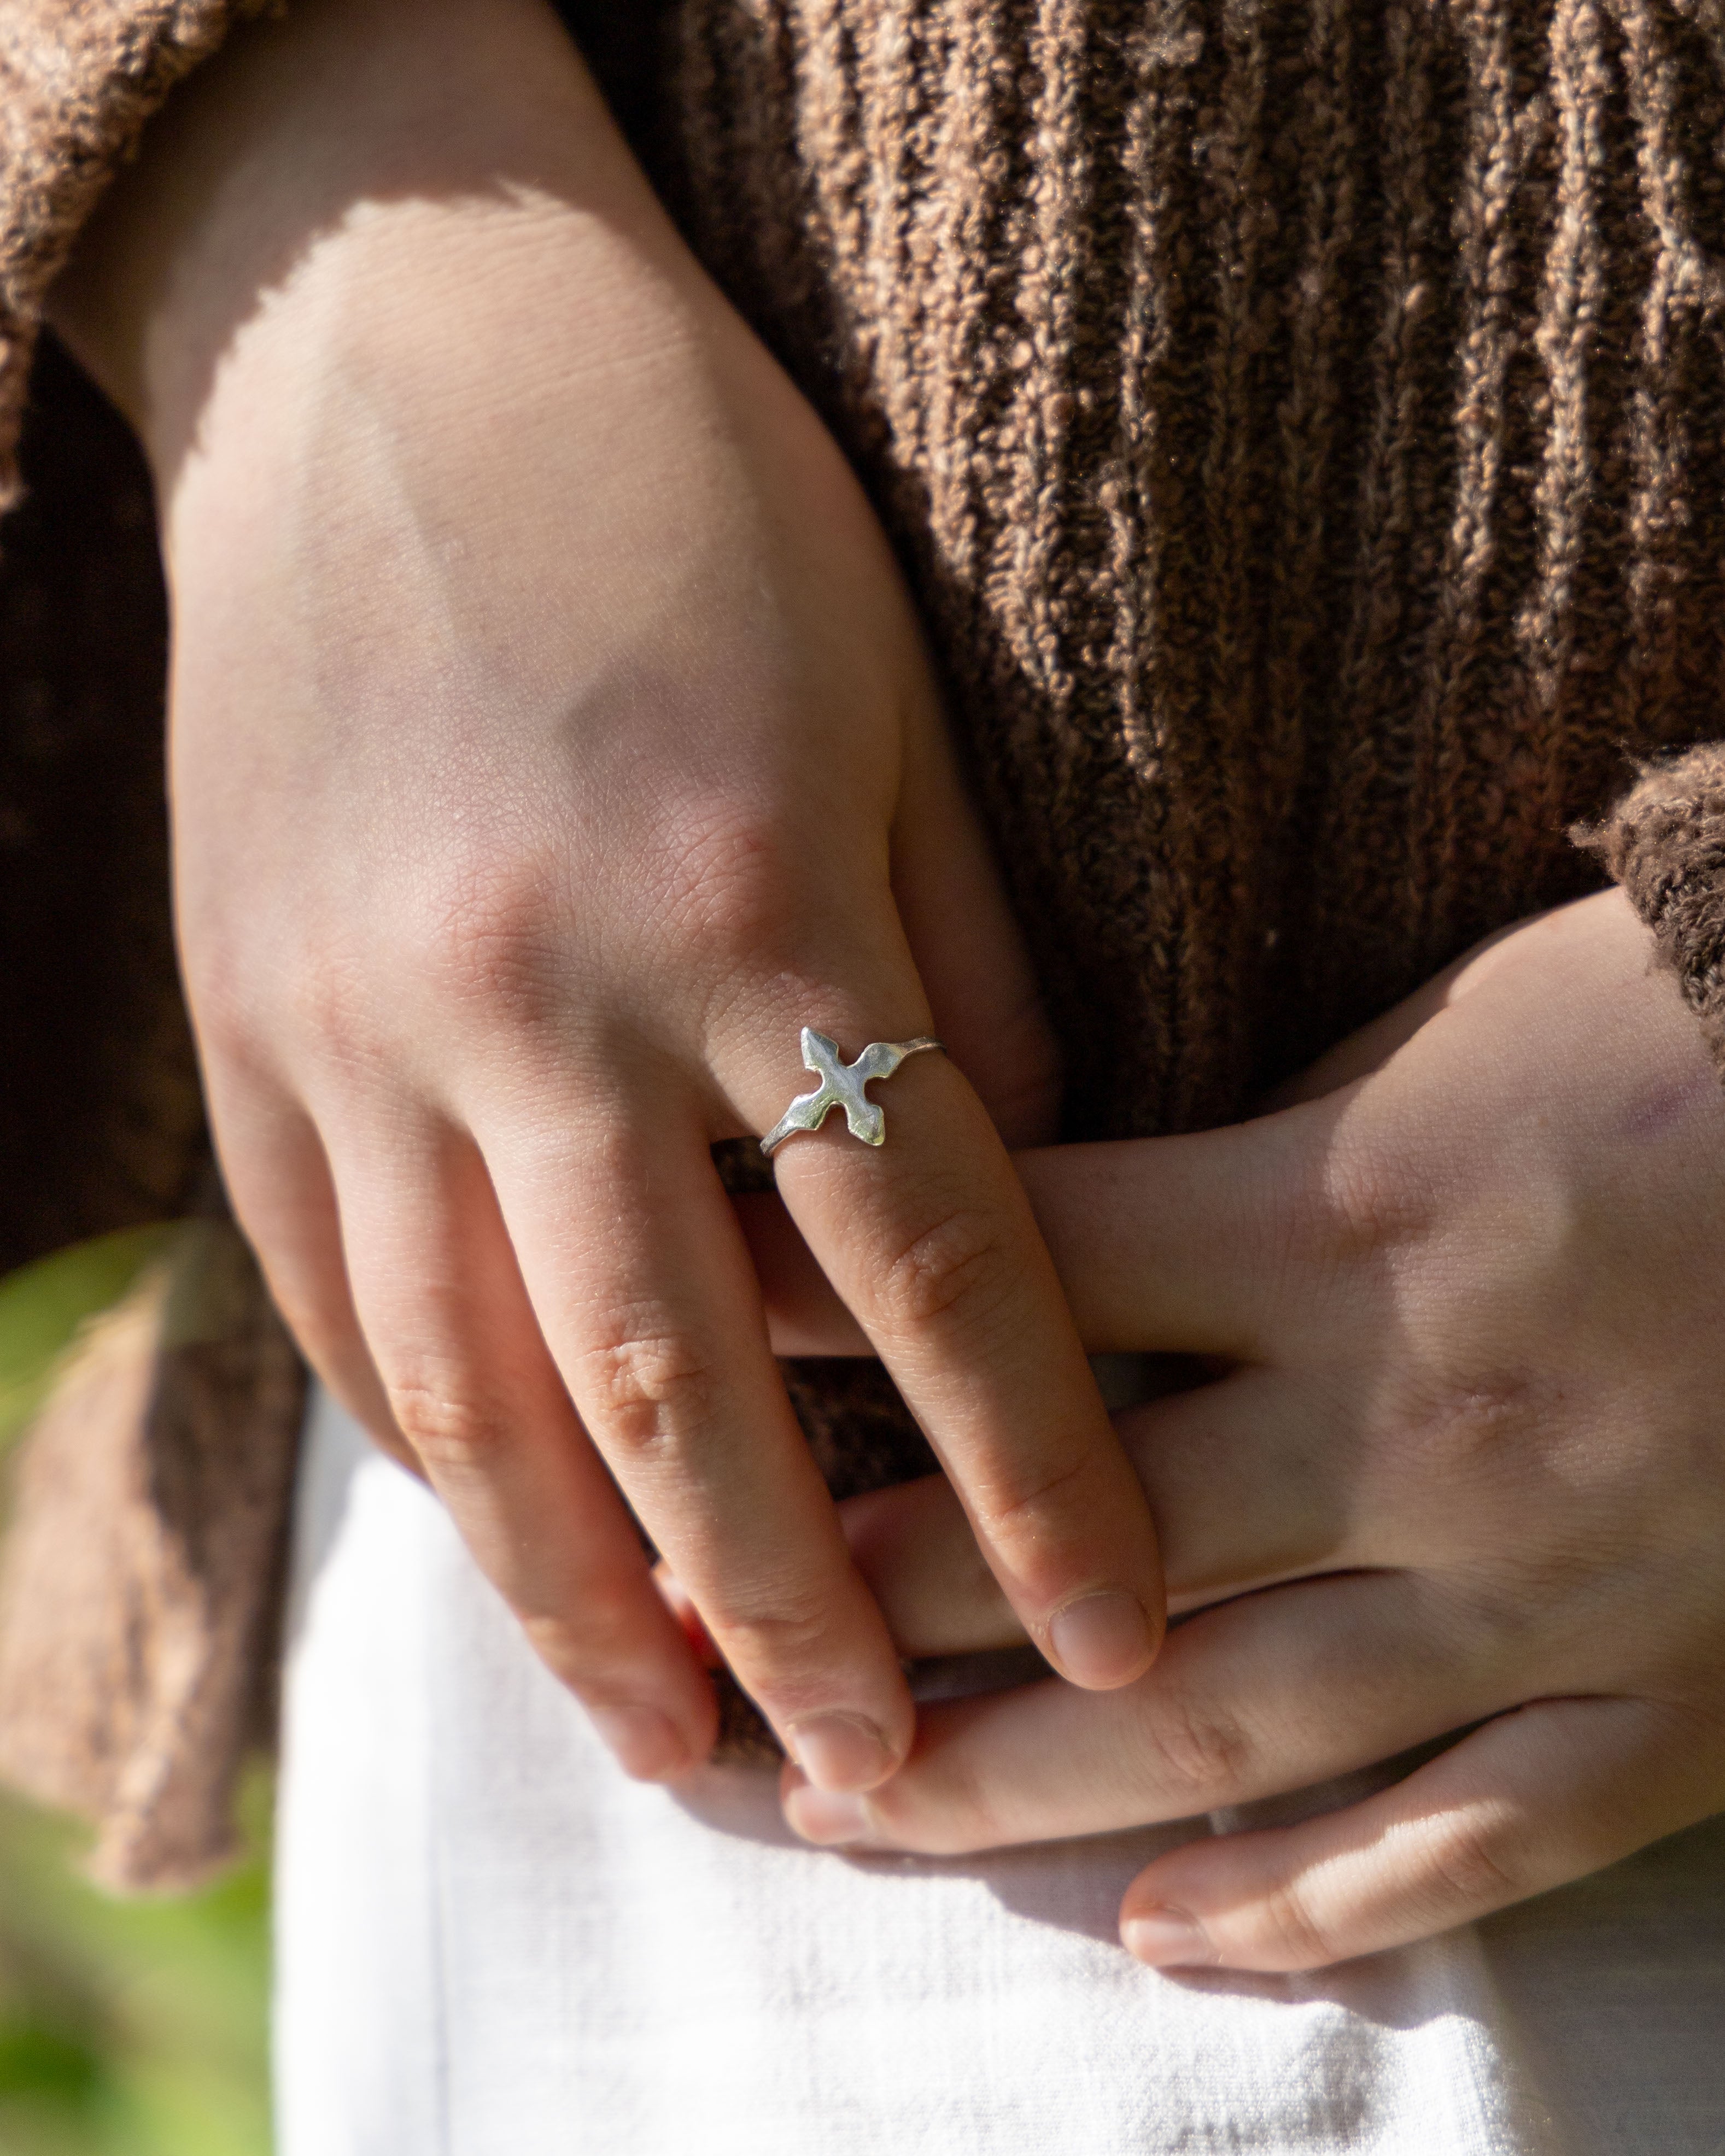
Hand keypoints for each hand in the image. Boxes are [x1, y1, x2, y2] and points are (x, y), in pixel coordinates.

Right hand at [49, 0, 1162, 1787]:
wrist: (391, 345)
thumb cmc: (695, 507)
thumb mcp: (893, 716)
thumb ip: (962, 985)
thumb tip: (1010, 1226)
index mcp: (753, 908)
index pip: (933, 1275)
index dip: (1038, 1481)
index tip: (1113, 1641)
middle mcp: (542, 999)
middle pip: (689, 1393)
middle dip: (796, 1616)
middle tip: (876, 1780)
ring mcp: (363, 1027)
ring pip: (480, 1392)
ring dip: (583, 1600)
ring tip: (672, 1744)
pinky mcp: (246, 1031)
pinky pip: (340, 1298)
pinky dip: (437, 1453)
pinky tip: (510, 1553)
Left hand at [757, 890, 1724, 1966]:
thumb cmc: (1671, 1026)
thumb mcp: (1431, 1044)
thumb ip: (1242, 1162)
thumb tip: (1059, 1258)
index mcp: (1341, 1222)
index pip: (1014, 1285)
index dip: (823, 1316)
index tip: (676, 1356)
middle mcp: (1416, 1418)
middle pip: (1076, 1549)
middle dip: (867, 1609)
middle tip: (705, 1658)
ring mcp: (1549, 1576)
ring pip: (1230, 1725)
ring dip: (1017, 1788)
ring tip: (850, 1821)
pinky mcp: (1676, 1690)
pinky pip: (1472, 1841)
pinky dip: (1315, 1908)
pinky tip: (1167, 1938)